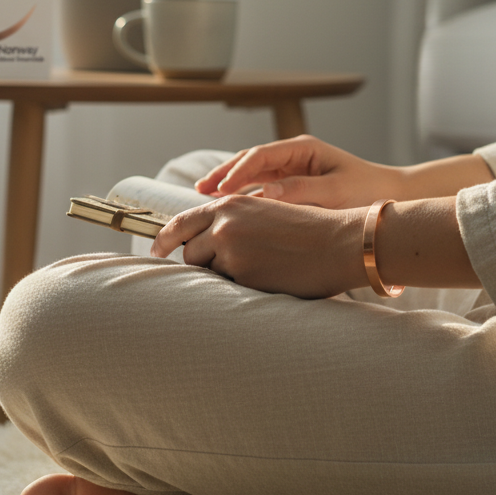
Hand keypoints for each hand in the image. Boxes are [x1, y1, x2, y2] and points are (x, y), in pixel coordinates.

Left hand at [151, 195, 365, 298]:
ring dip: (224, 276)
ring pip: (207, 273)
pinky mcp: (242, 275)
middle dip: (203, 264)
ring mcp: (230, 250)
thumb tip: (204, 242)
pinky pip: (228, 289)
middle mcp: (224, 223)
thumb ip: (233, 222)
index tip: (156, 250)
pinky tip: (266, 280)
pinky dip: (241, 290)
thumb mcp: (264, 214)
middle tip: (228, 270)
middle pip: (190, 253)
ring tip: (259, 272)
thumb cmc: (307, 232)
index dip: (165, 238)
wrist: (339, 243)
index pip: (182, 222)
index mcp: (230, 204)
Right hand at [194, 135, 396, 209]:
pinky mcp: (293, 184)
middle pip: (249, 160)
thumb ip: (299, 190)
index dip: (236, 171)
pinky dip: (244, 195)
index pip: (259, 155)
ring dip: (229, 183)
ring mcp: (292, 168)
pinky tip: (228, 206)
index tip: (220, 190)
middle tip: (200, 190)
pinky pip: (261, 186)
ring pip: (252, 173)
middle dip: (224, 173)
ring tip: (204, 196)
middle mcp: (293, 155)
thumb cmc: (367, 191)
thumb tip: (263, 192)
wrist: (390, 197)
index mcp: (302, 149)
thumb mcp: (335, 191)